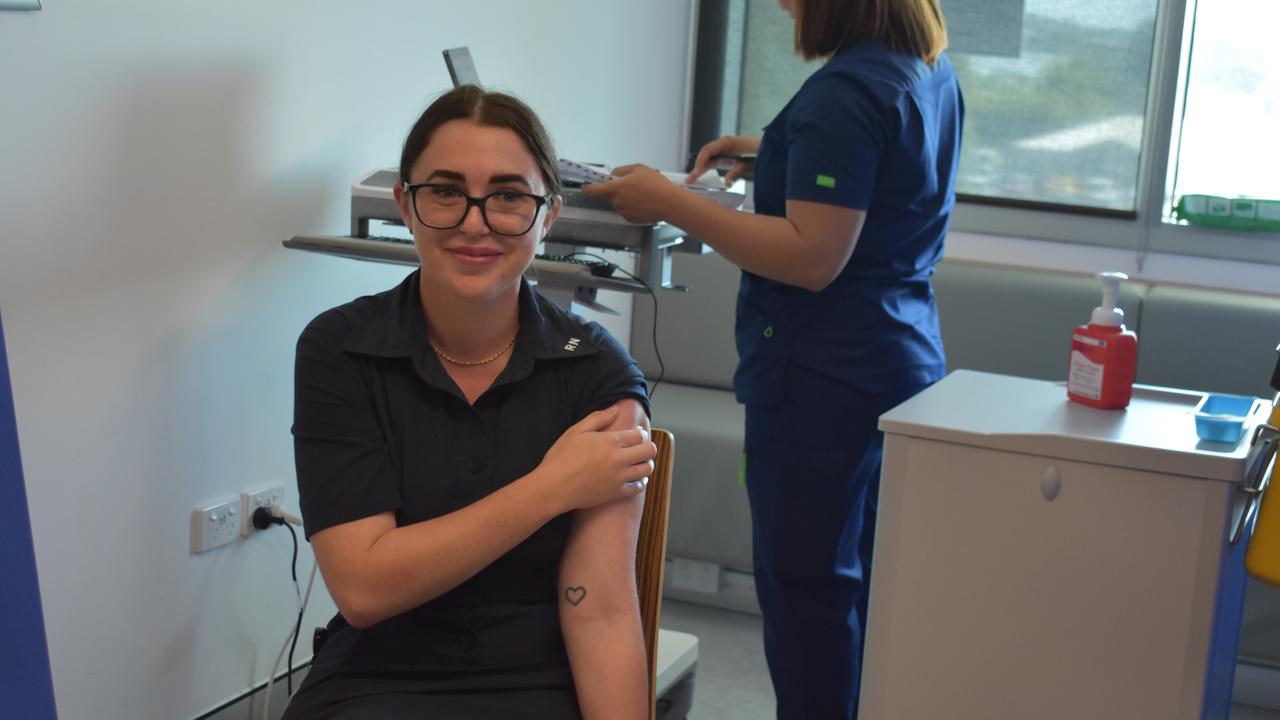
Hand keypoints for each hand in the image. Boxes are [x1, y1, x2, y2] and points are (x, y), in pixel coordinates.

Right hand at [535, 406, 656, 512]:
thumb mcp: (576, 431)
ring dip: (646, 463)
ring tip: (638, 462)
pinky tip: (634, 478)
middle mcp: (619, 459)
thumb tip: (616, 409)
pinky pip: (638, 487)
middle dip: (648, 447)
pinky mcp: (616, 493)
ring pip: (647, 469)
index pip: (640, 435)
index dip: (640, 433)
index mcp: (610, 441)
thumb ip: (599, 418)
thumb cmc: (561, 458)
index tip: (636, 434)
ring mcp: (619, 477)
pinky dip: (640, 482)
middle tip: (641, 447)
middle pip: (649, 451)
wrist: (553, 487)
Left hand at [579, 165, 679, 224]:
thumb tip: (613, 174)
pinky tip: (644, 201)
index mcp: (616, 188)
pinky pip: (627, 210)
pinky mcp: (631, 219)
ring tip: (642, 193)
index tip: (586, 185)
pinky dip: (632, 206)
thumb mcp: (638, 168)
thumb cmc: (656, 186)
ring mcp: (623, 211)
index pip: (593, 190)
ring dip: (625, 198)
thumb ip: (621, 170)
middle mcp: (617, 201)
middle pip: (609, 195)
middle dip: (616, 190)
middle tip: (631, 185)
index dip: (587, 188)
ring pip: (619, 203)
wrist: (670, 203)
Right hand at [687, 135, 760, 184]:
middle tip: (689, 179)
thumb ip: (736, 173)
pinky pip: (714, 160)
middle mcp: (724, 144)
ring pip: (709, 158)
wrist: (770, 149)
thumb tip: (726, 182)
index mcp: (727, 142)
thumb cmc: (760, 152)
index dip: (701, 161)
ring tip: (693, 178)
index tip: (697, 172)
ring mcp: (725, 149)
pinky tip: (703, 175)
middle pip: (706, 155)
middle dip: (697, 167)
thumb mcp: (748, 164)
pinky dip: (708, 167)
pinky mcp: (727, 155)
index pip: (708, 150)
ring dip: (701, 168)